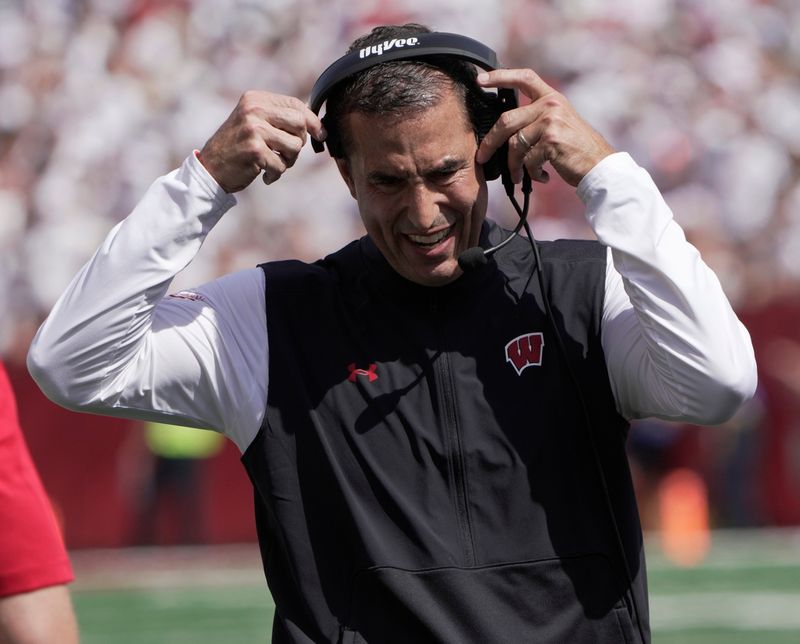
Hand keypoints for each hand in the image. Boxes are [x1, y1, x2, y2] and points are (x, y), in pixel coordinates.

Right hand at [198, 91, 325, 192]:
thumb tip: (318, 126)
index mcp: (255, 99)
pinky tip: (264, 175)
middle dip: (299, 142)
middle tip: (286, 153)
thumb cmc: (237, 147)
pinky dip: (276, 174)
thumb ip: (279, 119)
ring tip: (274, 163)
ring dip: (289, 161)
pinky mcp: (254, 150)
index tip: (321, 134)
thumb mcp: (254, 123)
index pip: (295, 104)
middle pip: (299, 123)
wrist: (210, 168)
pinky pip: (282, 165)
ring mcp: (253, 129)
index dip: (313, 121)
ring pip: (295, 146)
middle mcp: (253, 110)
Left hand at [475, 69, 613, 186]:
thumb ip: (536, 117)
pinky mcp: (551, 141)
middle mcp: (551, 105)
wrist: (599, 165)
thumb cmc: (575, 148)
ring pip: (514, 144)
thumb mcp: (559, 122)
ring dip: (513, 166)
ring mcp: (551, 121)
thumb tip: (502, 130)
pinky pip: (527, 160)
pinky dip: (530, 173)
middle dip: (490, 142)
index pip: (523, 77)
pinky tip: (541, 177)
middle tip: (482, 156)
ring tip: (517, 176)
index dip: (500, 76)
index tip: (480, 80)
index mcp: (551, 97)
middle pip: (506, 120)